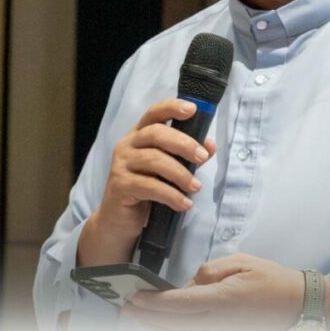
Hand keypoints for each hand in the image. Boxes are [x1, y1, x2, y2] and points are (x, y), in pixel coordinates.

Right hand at [78, 99, 216, 265]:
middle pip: (156, 134)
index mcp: (139, 136)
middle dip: (184, 144)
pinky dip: (172, 195)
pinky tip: (184, 204)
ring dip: (181, 174)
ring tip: (196, 187)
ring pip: (154, 160)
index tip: (193, 109)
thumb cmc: (145, 192)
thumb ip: (187, 157)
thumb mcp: (167, 171)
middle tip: (202, 158)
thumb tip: (210, 146)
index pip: (154, 114)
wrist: (118, 222)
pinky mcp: (120, 185)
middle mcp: (126, 145)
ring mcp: (120, 165)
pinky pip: (150, 186)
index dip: (172, 108)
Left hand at [122, 254, 306, 330]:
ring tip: (139, 316)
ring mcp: (221, 330)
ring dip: (158, 326)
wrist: (297, 303)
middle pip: (174, 324)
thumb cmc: (271, 279)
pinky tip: (165, 323)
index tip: (135, 297)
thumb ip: (211, 271)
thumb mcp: (241, 262)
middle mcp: (218, 320)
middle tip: (126, 308)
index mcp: (222, 299)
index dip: (154, 302)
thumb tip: (189, 282)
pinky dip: (176, 329)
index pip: (179, 303)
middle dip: (147, 317)